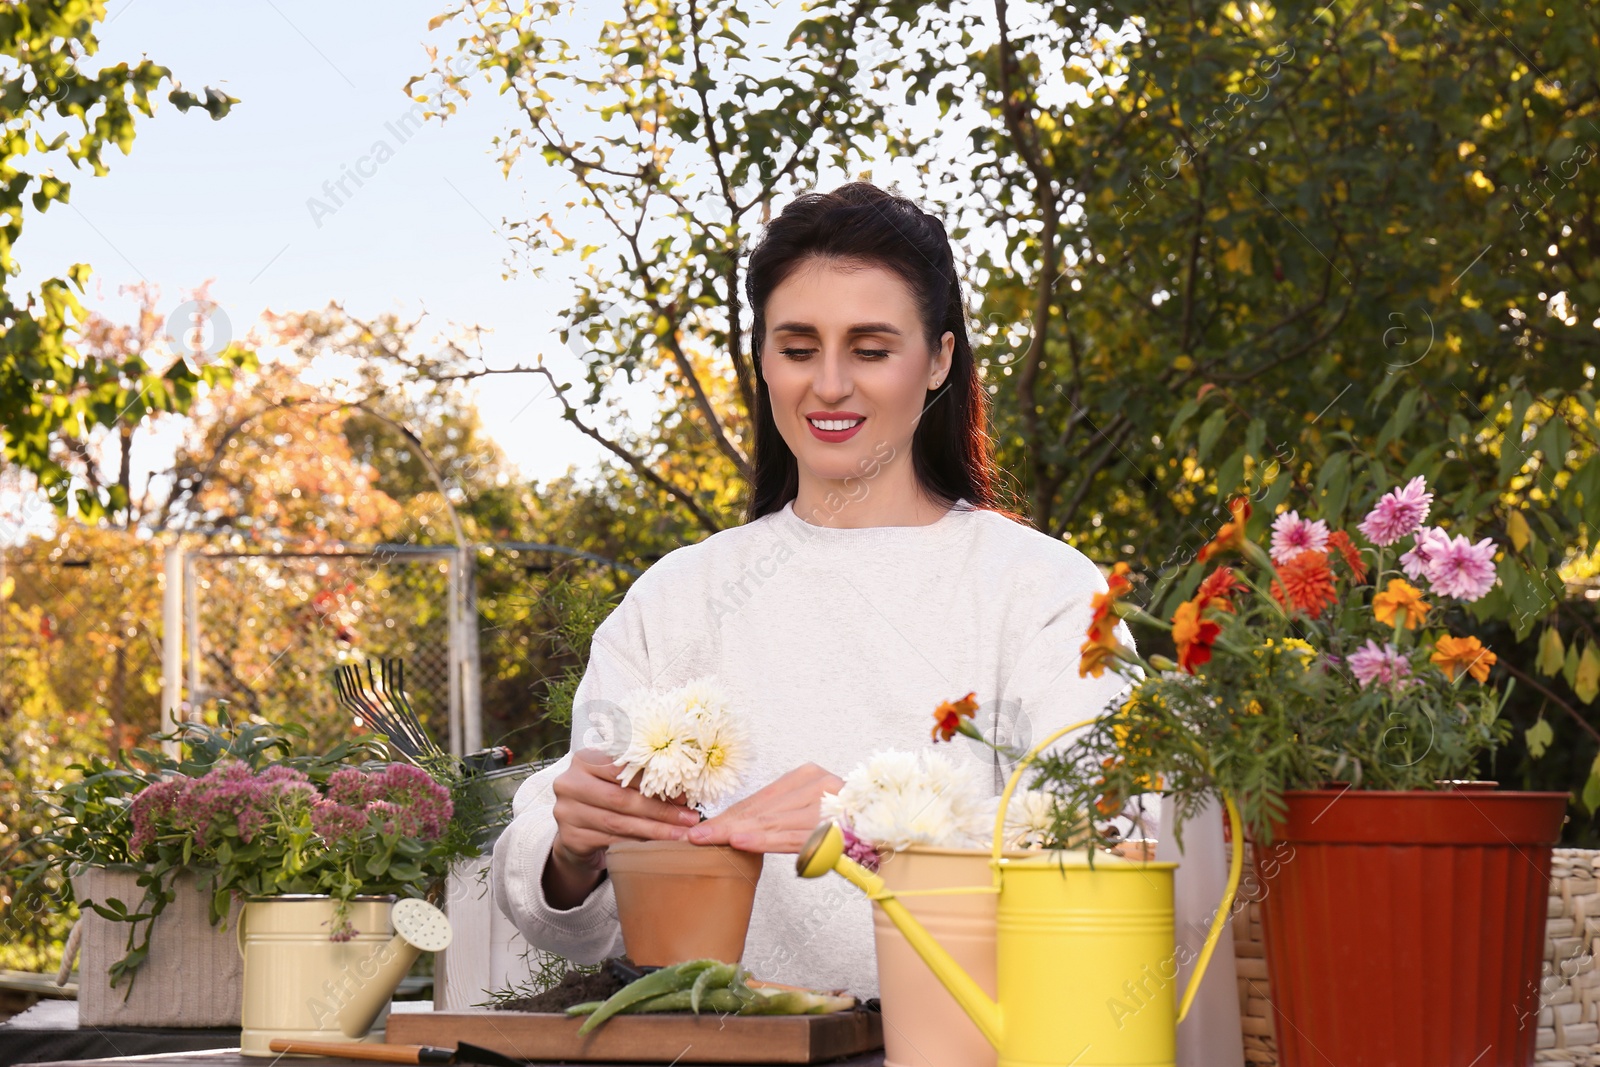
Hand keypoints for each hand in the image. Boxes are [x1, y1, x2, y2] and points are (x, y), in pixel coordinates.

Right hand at [544, 748, 701, 907]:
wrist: (577, 829)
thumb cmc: (605, 798)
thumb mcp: (619, 783)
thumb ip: (644, 781)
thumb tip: (684, 794)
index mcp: (584, 759)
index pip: (624, 769)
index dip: (656, 783)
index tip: (686, 796)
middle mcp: (569, 783)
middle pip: (622, 798)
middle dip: (660, 811)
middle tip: (689, 819)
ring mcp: (566, 812)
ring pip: (618, 823)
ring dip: (654, 831)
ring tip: (680, 835)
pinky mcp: (570, 838)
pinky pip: (611, 842)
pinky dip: (638, 844)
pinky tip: (658, 846)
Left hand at [685, 763, 843, 853]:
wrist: (894, 834)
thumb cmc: (849, 830)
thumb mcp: (806, 817)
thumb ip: (778, 819)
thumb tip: (735, 830)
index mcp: (809, 776)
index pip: (761, 800)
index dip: (730, 816)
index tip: (701, 829)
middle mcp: (818, 783)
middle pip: (763, 810)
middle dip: (726, 826)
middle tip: (695, 838)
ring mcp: (828, 802)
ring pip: (775, 822)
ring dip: (740, 834)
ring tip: (710, 840)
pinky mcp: (836, 823)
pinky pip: (794, 835)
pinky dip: (766, 840)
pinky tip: (742, 842)